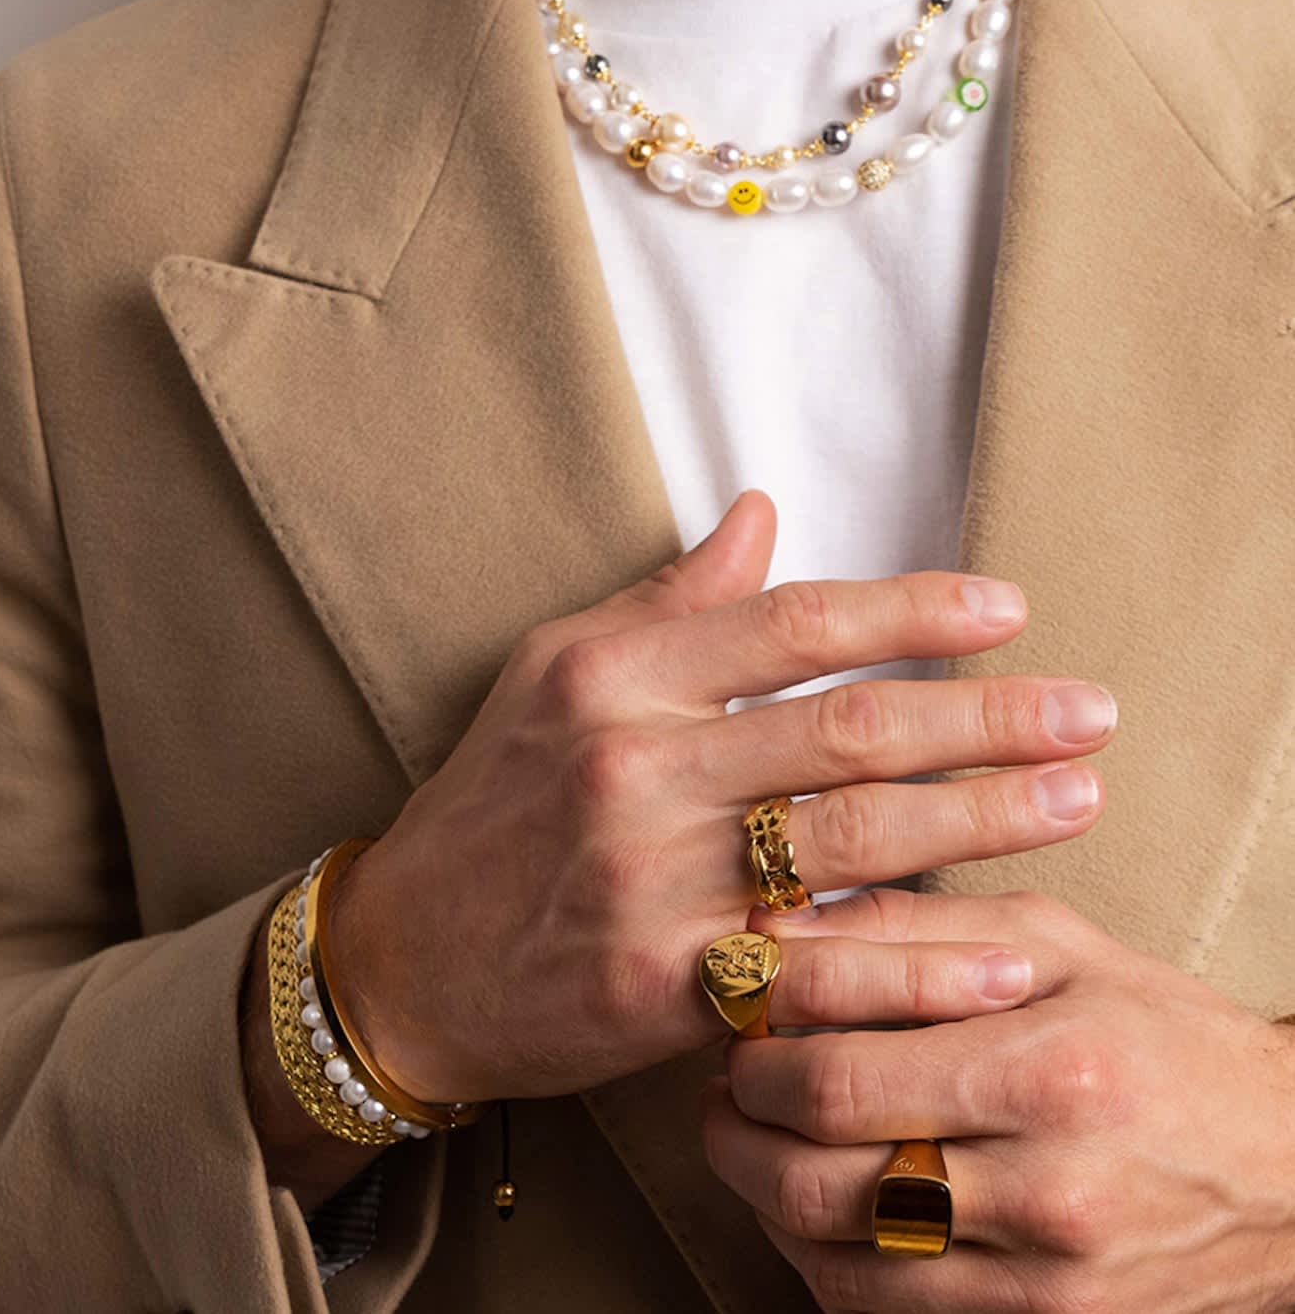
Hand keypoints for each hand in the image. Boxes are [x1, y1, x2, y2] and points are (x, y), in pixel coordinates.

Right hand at [324, 489, 1115, 1104]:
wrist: (408, 957)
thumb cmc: (492, 802)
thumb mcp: (552, 673)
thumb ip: (667, 600)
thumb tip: (762, 513)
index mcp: (609, 676)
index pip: (789, 623)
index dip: (911, 610)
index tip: (1004, 608)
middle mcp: (631, 766)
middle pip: (843, 729)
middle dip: (982, 716)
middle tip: (1088, 710)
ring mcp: (648, 878)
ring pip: (847, 841)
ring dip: (977, 820)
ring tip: (1074, 797)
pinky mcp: (662, 985)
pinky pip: (812, 966)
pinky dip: (909, 961)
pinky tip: (993, 950)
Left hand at [701, 885, 1294, 1311]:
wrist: (1291, 1169)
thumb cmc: (1164, 1034)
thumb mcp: (1057, 942)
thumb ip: (915, 926)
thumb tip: (783, 928)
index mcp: (1044, 1074)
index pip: (837, 1078)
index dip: (756, 1055)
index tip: (736, 1024)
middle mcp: (1044, 1192)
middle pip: (817, 1179)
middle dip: (737, 1128)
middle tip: (724, 1086)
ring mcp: (1046, 1284)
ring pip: (837, 1261)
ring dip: (762, 1198)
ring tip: (749, 1140)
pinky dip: (823, 1260)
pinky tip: (812, 1206)